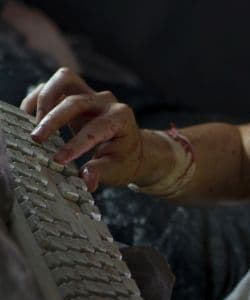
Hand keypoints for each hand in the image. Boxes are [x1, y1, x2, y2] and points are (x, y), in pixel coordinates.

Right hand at [20, 67, 143, 191]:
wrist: (128, 146)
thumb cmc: (123, 158)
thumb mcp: (116, 170)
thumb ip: (100, 173)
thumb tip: (87, 180)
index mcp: (121, 119)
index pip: (96, 128)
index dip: (76, 143)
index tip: (58, 159)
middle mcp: (106, 102)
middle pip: (76, 102)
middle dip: (54, 120)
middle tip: (37, 140)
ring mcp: (91, 94)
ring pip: (66, 79)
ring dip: (46, 99)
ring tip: (34, 123)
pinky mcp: (76, 92)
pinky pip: (55, 85)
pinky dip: (39, 97)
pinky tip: (30, 117)